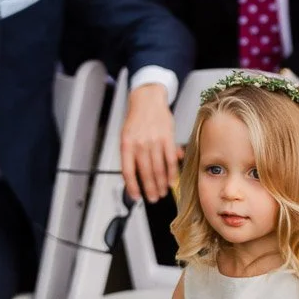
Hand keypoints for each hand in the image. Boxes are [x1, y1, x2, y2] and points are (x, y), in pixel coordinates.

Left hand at [121, 84, 181, 203]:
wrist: (148, 99)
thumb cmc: (137, 119)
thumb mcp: (127, 136)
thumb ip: (131, 156)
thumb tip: (135, 177)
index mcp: (127, 144)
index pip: (128, 171)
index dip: (132, 187)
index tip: (136, 196)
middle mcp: (140, 144)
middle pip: (145, 173)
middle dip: (150, 189)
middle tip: (153, 198)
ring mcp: (154, 142)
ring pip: (158, 169)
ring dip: (161, 184)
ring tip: (162, 192)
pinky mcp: (167, 139)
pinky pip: (170, 161)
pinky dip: (171, 173)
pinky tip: (171, 181)